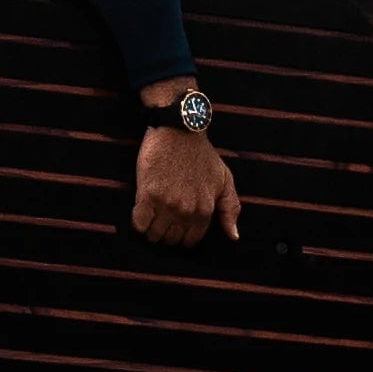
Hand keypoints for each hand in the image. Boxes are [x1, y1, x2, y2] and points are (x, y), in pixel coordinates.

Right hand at [130, 123, 241, 248]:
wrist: (179, 131)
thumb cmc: (202, 154)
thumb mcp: (224, 179)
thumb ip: (231, 209)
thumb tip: (233, 237)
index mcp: (205, 210)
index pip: (190, 240)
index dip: (182, 236)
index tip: (176, 225)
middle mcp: (186, 210)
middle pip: (171, 240)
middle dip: (167, 233)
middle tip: (163, 218)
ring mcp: (166, 204)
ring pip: (154, 235)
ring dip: (151, 230)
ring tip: (152, 215)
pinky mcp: (147, 195)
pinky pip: (139, 224)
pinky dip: (138, 223)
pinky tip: (142, 211)